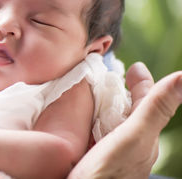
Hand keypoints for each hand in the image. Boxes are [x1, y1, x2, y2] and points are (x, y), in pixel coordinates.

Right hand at [68, 63, 181, 178]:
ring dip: (105, 102)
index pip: (147, 101)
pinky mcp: (94, 156)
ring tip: (93, 89)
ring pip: (112, 118)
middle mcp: (129, 143)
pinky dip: (90, 116)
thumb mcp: (133, 137)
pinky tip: (79, 115)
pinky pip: (96, 130)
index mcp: (143, 136)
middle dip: (122, 89)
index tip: (134, 67)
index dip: (142, 81)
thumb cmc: (107, 175)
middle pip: (129, 109)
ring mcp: (112, 150)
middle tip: (111, 74)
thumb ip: (155, 109)